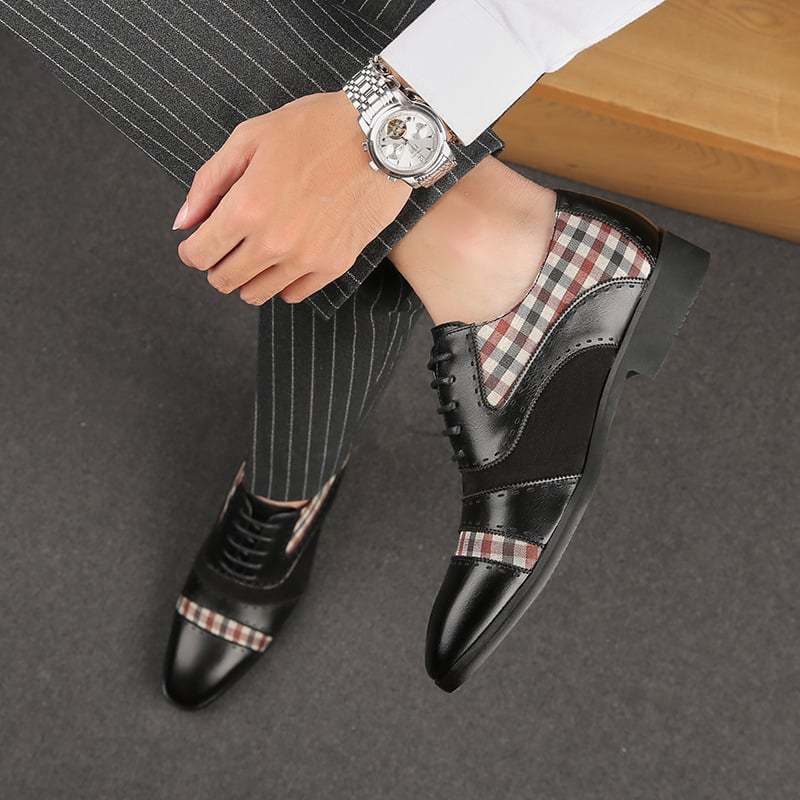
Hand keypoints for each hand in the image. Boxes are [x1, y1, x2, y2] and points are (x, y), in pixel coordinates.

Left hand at [173, 91, 410, 303]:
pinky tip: (287, 257)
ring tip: (259, 251)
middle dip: (217, 264)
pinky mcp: (334, 265)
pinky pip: (293, 294)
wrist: (379, 137)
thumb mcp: (249, 138)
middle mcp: (273, 242)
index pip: (199, 254)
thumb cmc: (314, 128)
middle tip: (228, 244)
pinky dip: (282, 282)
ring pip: (256, 294)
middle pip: (224, 280)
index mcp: (246, 207)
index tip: (199, 242)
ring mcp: (306, 258)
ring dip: (248, 277)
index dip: (192, 250)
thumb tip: (183, 224)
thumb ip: (208, 183)